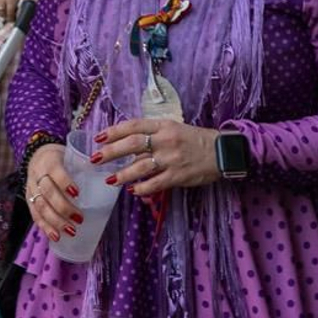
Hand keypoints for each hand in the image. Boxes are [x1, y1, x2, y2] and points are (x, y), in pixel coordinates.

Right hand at [24, 144, 80, 243]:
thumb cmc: (62, 159)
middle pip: (47, 192)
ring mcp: (31, 188)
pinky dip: (45, 227)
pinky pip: (35, 215)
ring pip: (40, 206)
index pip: (55, 171)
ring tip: (71, 231)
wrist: (38, 156)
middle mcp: (37, 174)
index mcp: (50, 160)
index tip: (78, 194)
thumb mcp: (71, 156)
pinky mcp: (28, 199)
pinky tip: (55, 236)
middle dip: (63, 208)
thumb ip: (84, 166)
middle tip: (79, 219)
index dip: (64, 183)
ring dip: (55, 221)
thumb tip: (110, 179)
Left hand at [94, 119, 221, 197]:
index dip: (114, 131)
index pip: (134, 126)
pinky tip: (133, 191)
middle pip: (133, 144)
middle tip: (95, 159)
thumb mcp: (174, 129)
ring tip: (110, 180)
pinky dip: (142, 188)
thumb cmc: (195, 139)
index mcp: (163, 126)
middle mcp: (166, 140)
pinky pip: (155, 183)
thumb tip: (127, 143)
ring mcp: (172, 159)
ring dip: (123, 174)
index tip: (98, 137)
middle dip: (111, 152)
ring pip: (141, 166)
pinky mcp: (179, 176)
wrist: (222, 152)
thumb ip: (153, 134)